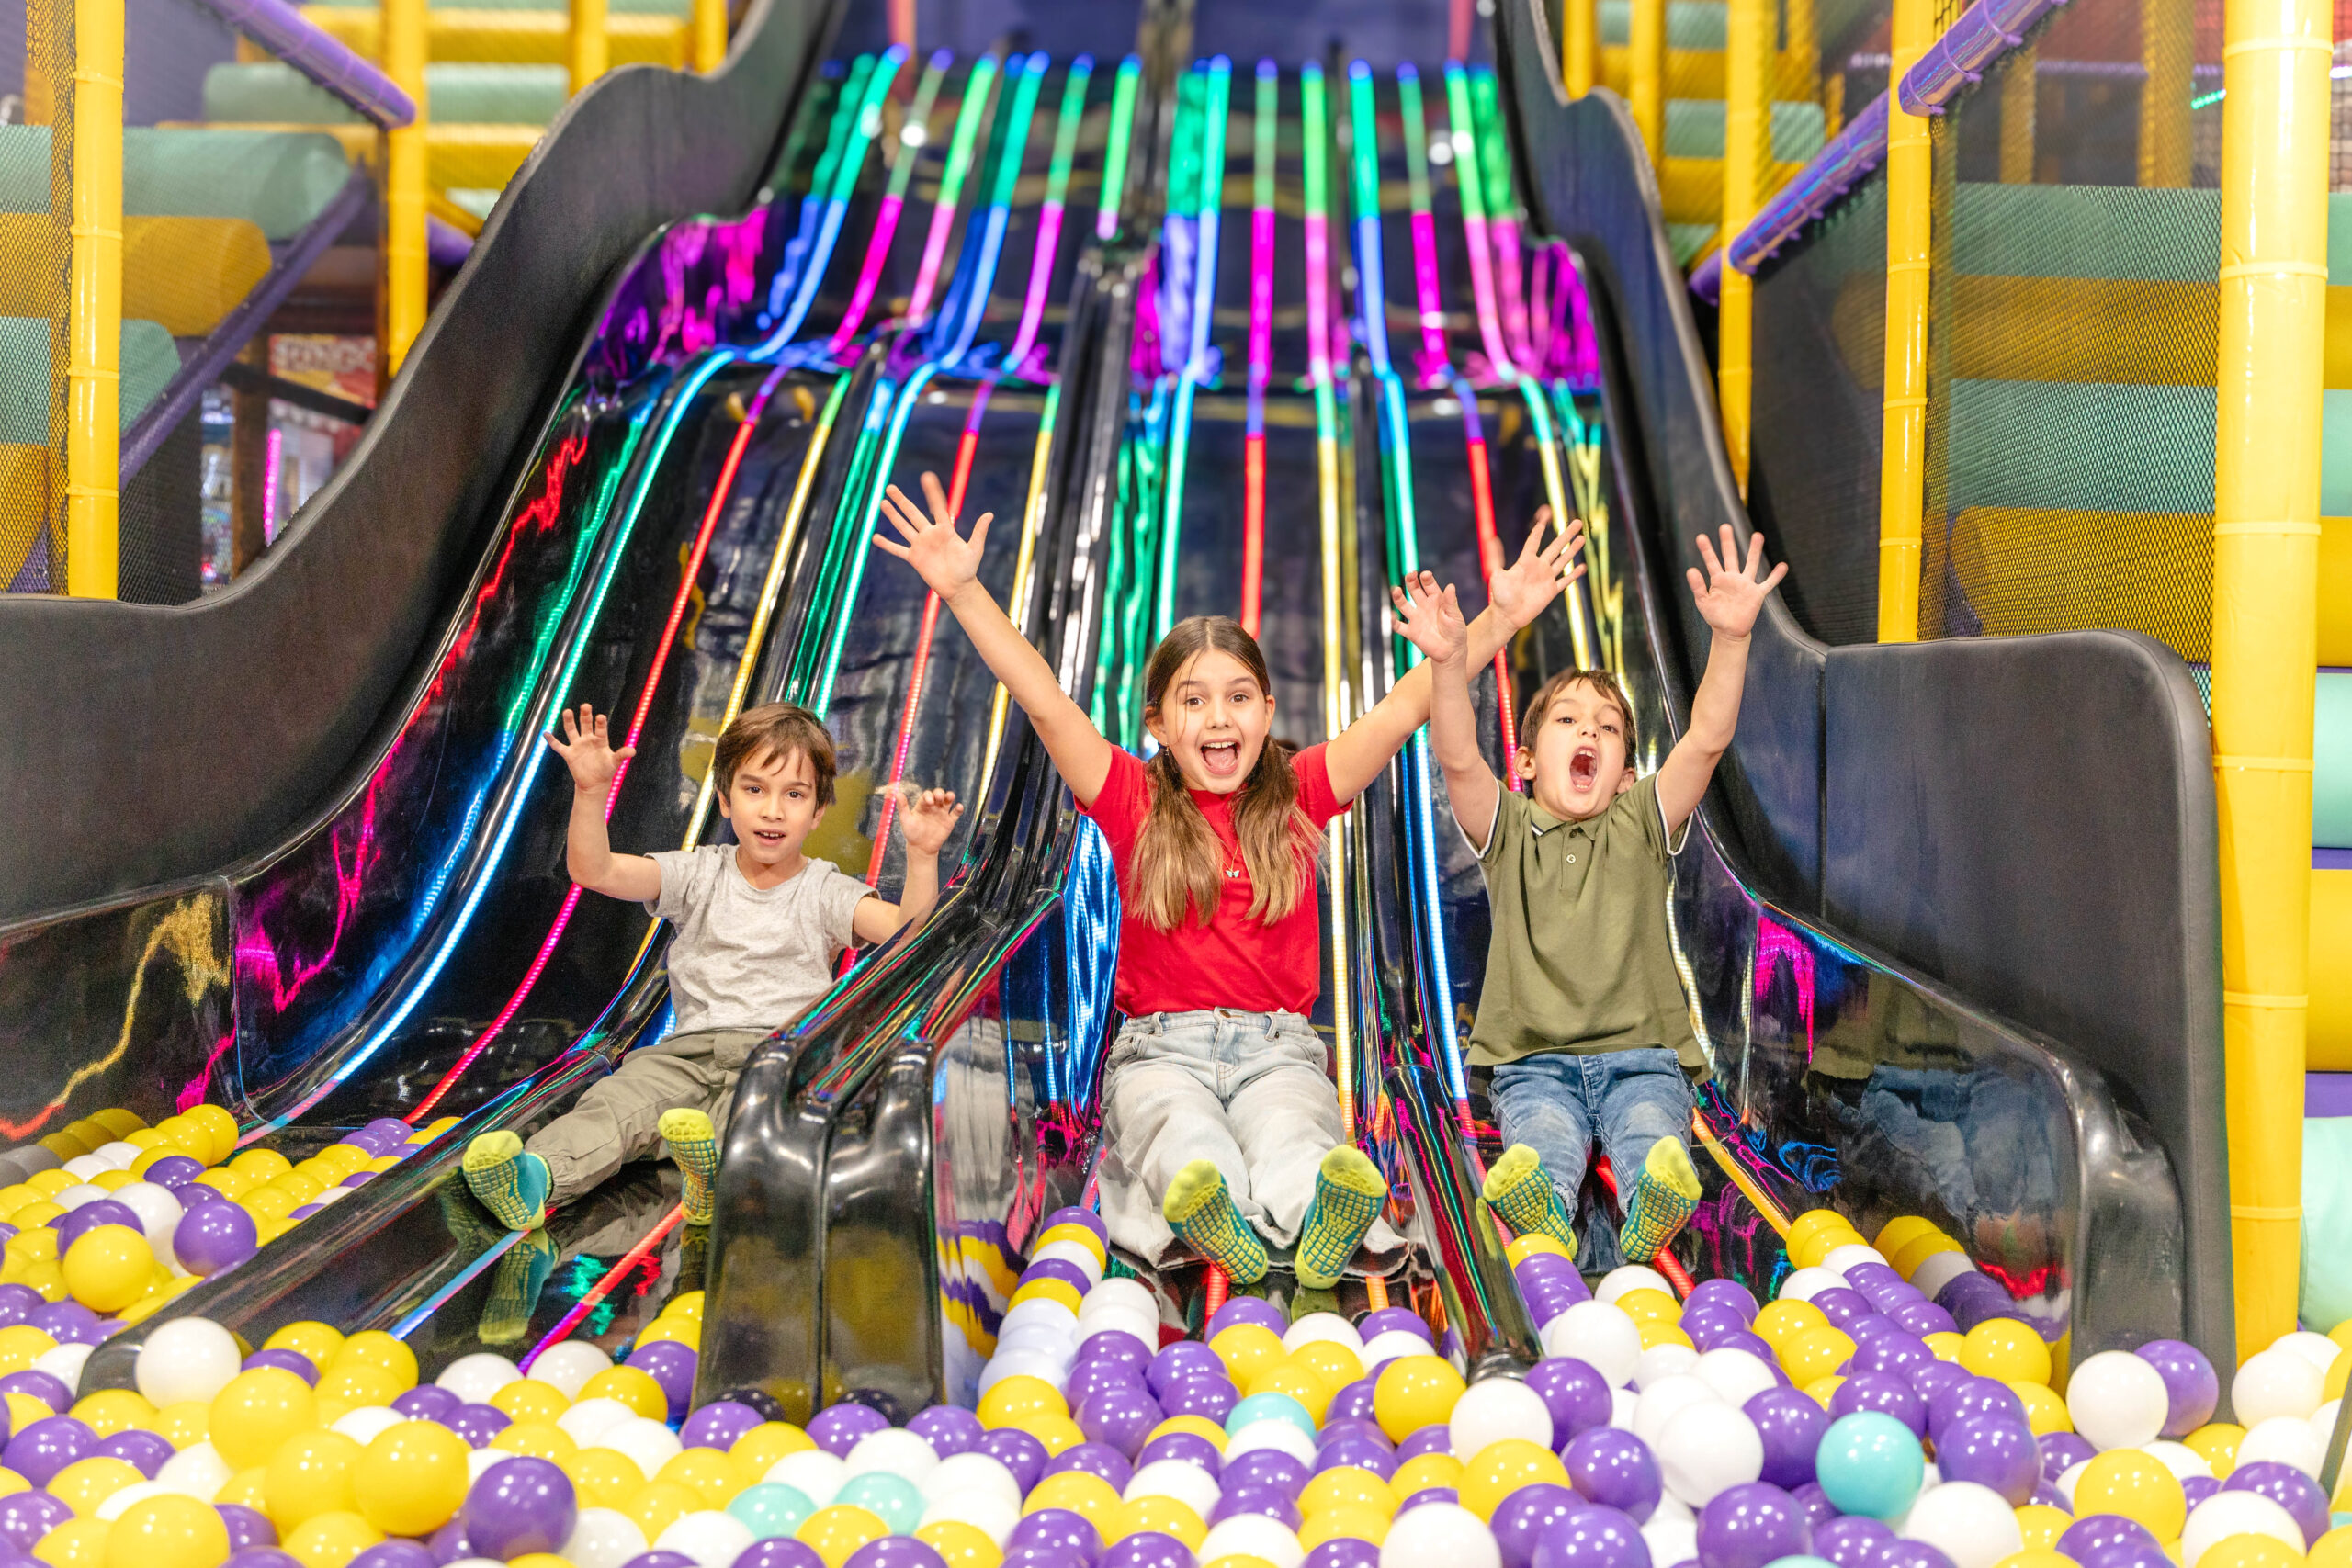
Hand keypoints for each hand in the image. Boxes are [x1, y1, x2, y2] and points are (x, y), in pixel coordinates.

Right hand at [547, 703, 632, 792]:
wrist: (595, 783)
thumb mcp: (615, 763)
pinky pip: (558, 746)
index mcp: (601, 741)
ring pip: (572, 731)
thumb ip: (622, 755)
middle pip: (586, 725)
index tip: (600, 716)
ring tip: (567, 711)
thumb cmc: (606, 771)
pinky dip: (552, 741)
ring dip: (569, 722)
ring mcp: (578, 746)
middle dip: (585, 716)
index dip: (600, 723)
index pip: (601, 729)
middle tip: (586, 706)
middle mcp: (588, 740)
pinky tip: (545, 733)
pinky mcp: (569, 754)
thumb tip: (633, 751)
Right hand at [876, 471, 992, 603]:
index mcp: (945, 530)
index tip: (926, 477)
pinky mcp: (914, 558)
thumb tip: (990, 514)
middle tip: (890, 487)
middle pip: (913, 513)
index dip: (932, 492)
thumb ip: (979, 532)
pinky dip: (887, 544)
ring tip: (882, 502)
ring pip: (903, 527)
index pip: (937, 507)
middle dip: (901, 500)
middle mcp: (930, 534)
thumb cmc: (969, 568)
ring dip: (893, 515)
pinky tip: (875, 537)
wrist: (959, 587)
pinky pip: (898, 550)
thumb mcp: (975, 549)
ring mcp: (920, 545)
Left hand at [897, 785, 964, 853]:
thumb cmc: (912, 833)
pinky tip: (959, 807)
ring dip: (950, 796)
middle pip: (939, 794)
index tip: (929, 801)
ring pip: (948, 801)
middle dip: (940, 793)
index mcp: (923, 805)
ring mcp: (942, 813)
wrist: (921, 847)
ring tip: (950, 797)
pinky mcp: (949, 821)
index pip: (928, 795)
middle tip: (939, 797)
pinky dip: (959, 809)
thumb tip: (897, 793)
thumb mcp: (906, 820)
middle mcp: (933, 806)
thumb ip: (903, 807)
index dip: (929, 795)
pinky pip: (956, 813)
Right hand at [1390, 571, 1469, 665]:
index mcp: (1436, 599)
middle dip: (1411, 581)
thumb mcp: (1455, 615)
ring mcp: (1416, 618)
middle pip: (1414, 590)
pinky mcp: (1411, 632)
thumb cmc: (1456, 631)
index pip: (1429, 585)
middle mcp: (1424, 606)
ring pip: (1403, 605)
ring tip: (1396, 590)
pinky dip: (1393, 621)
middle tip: (1410, 575)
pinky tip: (1392, 616)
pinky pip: (1398, 626)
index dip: (1426, 578)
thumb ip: (1451, 601)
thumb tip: (1450, 586)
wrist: (1451, 651)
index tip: (1425, 575)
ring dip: (1398, 597)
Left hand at [1487, 506, 1588, 630]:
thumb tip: (1491, 539)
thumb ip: (1496, 557)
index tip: (1545, 517)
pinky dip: (1574, 575)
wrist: (1507, 616)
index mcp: (1526, 562)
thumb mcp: (1496, 575)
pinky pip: (1565, 581)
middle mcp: (1538, 567)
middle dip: (1567, 535)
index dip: (1539, 531)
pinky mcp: (1551, 591)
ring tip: (1582, 538)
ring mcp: (1546, 579)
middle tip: (1578, 522)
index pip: (1534, 542)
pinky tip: (1582, 567)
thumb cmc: (1500, 596)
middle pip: (1555, 547)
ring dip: (1573, 550)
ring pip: (1563, 561)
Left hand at [1685, 524, 1787, 640]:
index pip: (1712, 562)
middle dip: (1727, 542)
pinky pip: (1768, 583)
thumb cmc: (1715, 617)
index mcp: (1718, 580)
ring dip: (1754, 550)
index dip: (1706, 550)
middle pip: (1731, 556)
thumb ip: (1697, 586)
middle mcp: (1733, 578)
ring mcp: (1746, 585)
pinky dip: (1776, 576)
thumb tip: (1690, 569)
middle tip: (1725, 526)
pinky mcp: (1757, 594)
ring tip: (1757, 535)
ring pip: (1751, 564)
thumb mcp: (1703, 602)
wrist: (1729, 632)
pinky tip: (1783, 565)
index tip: (1700, 537)